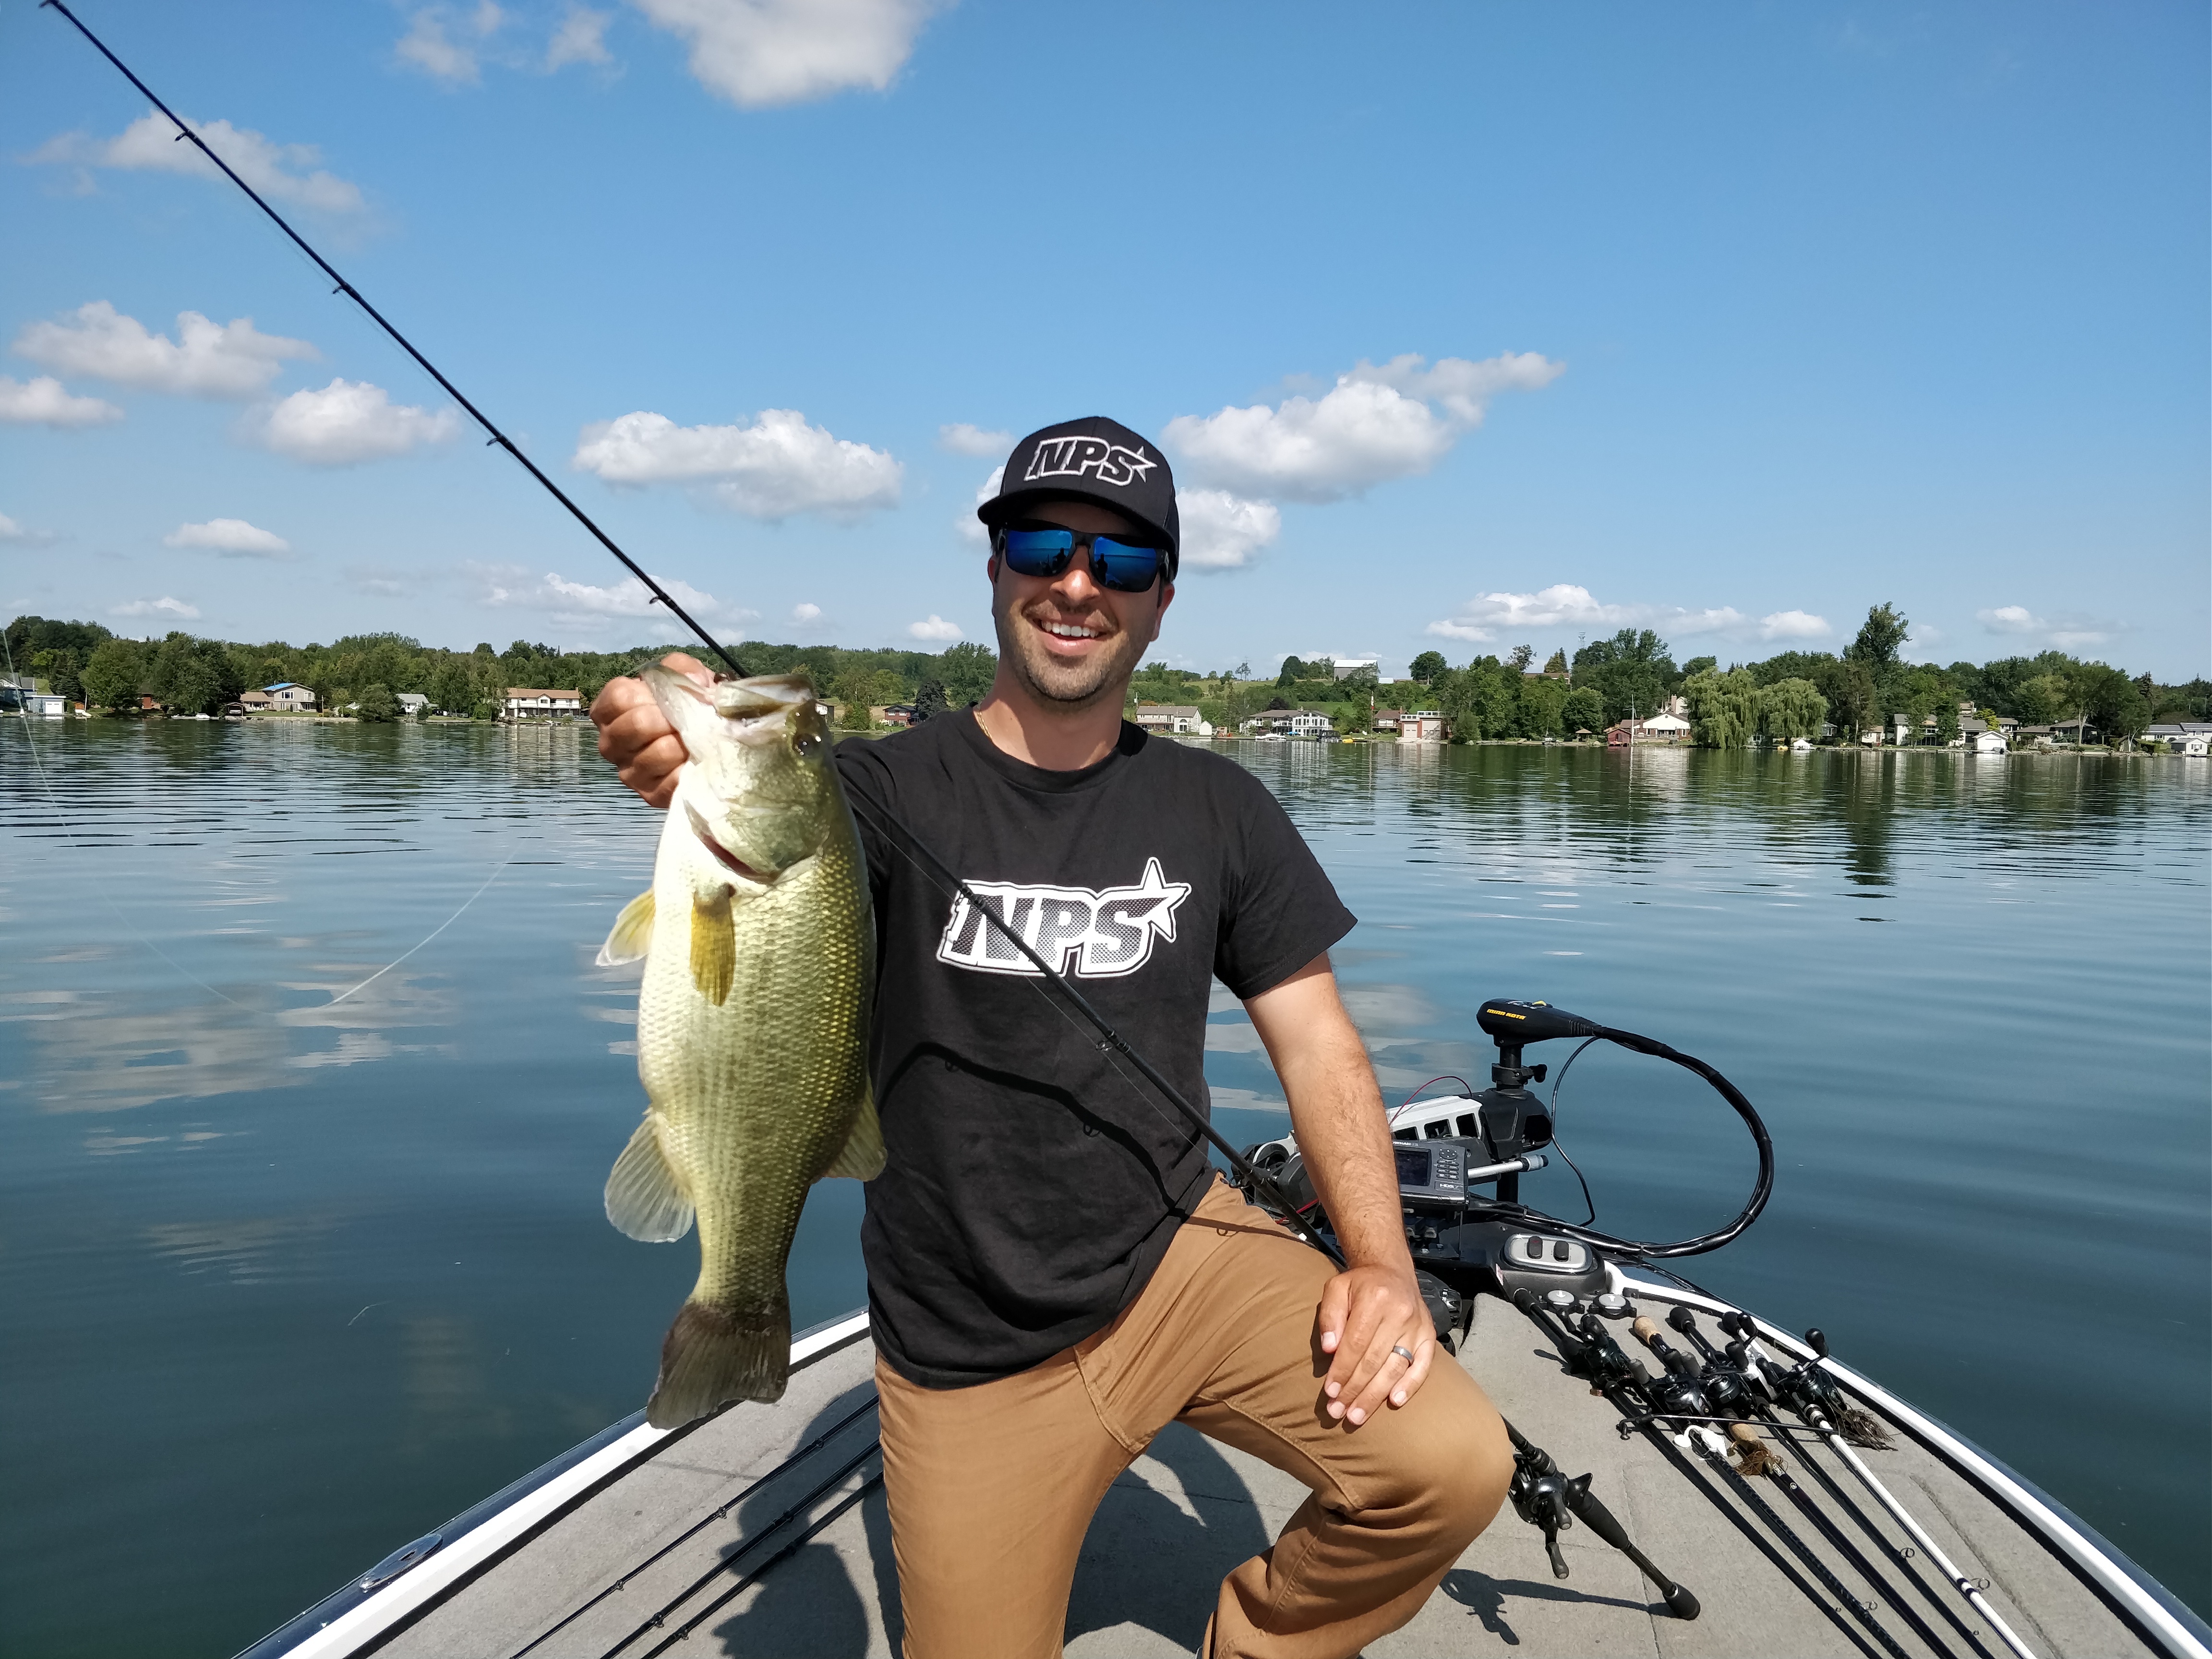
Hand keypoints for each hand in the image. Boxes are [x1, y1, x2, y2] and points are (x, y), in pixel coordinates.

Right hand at [590, 651, 711, 807]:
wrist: (706, 738)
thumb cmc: (685, 702)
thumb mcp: (681, 674)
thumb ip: (681, 667)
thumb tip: (693, 680)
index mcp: (609, 711)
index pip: (618, 698)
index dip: (649, 696)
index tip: (667, 698)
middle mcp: (611, 743)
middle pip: (637, 725)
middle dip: (670, 719)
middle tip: (687, 720)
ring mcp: (628, 772)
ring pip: (657, 754)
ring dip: (683, 744)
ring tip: (694, 740)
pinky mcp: (650, 795)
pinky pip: (671, 782)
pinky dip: (689, 770)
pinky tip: (696, 761)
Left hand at [1317, 1262, 1433, 1427]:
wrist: (1392, 1271)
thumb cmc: (1360, 1285)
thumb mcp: (1336, 1289)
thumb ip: (1329, 1316)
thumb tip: (1329, 1348)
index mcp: (1375, 1298)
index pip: (1356, 1343)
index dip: (1342, 1370)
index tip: (1330, 1392)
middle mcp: (1400, 1313)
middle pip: (1374, 1360)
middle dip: (1354, 1390)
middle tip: (1338, 1412)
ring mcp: (1417, 1326)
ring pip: (1395, 1368)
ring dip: (1375, 1396)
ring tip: (1356, 1416)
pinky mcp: (1429, 1336)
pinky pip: (1422, 1366)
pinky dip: (1410, 1386)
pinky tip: (1394, 1402)